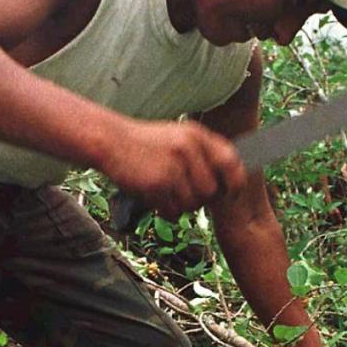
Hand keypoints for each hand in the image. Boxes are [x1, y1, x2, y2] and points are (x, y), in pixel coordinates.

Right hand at [99, 119, 246, 217]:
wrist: (110, 142)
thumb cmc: (146, 142)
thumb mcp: (178, 135)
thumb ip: (203, 151)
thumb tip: (231, 177)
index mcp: (196, 135)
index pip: (230, 162)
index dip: (235, 181)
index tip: (232, 193)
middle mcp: (187, 149)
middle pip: (211, 191)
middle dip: (199, 198)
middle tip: (182, 192)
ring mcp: (172, 167)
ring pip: (191, 204)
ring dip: (180, 205)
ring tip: (165, 191)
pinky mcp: (156, 184)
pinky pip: (172, 211)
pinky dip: (165, 210)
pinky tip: (155, 196)